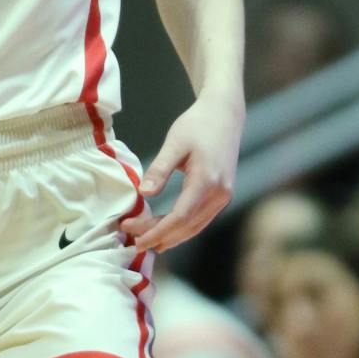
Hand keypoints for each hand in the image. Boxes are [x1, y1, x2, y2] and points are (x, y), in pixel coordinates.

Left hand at [119, 91, 242, 253]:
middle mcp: (219, 194)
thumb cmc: (198, 124)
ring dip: (171, 238)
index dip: (156, 232)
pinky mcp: (222, 195)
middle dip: (159, 237)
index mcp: (207, 181)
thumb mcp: (174, 143)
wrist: (225, 114)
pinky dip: (182, 230)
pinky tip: (167, 233)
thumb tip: (144, 194)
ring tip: (147, 243)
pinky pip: (201, 220)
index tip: (135, 238)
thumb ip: (159, 170)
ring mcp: (224, 197)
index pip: (179, 218)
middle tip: (133, 241)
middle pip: (186, 227)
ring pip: (195, 227)